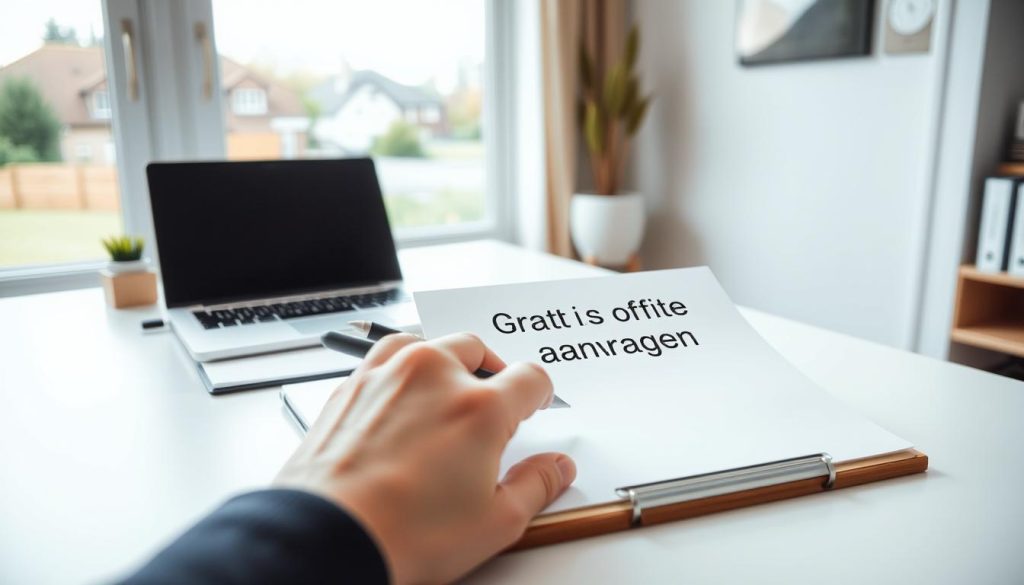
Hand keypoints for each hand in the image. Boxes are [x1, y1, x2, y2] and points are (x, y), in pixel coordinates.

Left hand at [274, 332, 575, 583]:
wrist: (327, 537)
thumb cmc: (402, 533)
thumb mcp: (494, 523)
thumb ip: (536, 486)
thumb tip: (556, 469)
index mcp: (480, 407)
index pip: (530, 377)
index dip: (539, 393)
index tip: (534, 402)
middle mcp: (435, 376)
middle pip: (479, 350)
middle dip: (493, 372)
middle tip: (492, 404)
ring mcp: (389, 374)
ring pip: (430, 342)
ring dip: (446, 359)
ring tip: (448, 389)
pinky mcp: (352, 385)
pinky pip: (386, 355)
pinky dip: (402, 365)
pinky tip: (403, 393)